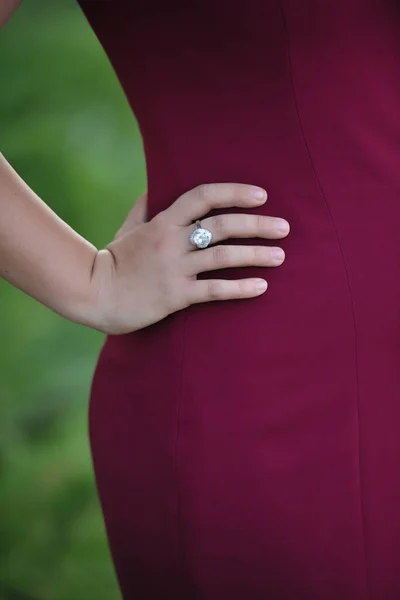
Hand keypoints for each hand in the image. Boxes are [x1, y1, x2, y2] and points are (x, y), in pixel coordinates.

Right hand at [88, 183, 289, 334]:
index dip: (234, 192)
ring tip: (280, 256)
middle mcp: (172, 241)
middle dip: (257, 224)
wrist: (95, 294)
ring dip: (256, 254)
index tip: (261, 196)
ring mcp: (175, 268)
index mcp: (162, 222)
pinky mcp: (176, 295)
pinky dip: (240, 287)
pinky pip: (215, 290)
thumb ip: (144, 207)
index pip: (203, 197)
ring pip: (223, 256)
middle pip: (222, 225)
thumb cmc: (113, 260)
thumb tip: (155, 187)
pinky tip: (261, 286)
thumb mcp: (128, 228)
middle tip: (284, 228)